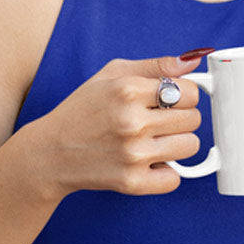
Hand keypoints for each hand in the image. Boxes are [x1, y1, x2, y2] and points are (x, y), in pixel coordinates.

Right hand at [35, 52, 206, 196]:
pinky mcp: (132, 182)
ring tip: (153, 141)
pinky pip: (175, 178)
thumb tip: (193, 60)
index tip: (172, 102)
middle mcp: (131, 121)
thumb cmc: (82, 110)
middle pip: (194, 119)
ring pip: (190, 146)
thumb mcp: (112, 74)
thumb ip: (155, 65)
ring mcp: (133, 154)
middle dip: (180, 119)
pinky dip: (165, 172)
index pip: (190, 92)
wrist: (50, 153)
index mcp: (128, 90)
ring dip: (176, 144)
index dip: (185, 96)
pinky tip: (147, 162)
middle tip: (158, 122)